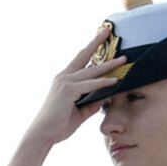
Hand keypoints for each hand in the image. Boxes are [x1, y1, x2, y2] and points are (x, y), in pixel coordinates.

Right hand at [22, 29, 125, 148]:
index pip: (80, 59)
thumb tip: (106, 98)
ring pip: (92, 70)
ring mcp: (65, 82)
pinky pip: (90, 85)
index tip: (100, 37)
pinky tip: (114, 81)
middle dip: (96, 42)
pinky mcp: (68, 91)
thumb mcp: (80, 112)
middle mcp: (64, 77)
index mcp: (65, 80)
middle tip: (107, 31)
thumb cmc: (59, 125)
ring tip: (123, 59)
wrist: (43, 134)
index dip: (90, 48)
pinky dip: (103, 83)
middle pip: (84, 56)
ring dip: (108, 64)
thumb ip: (92, 104)